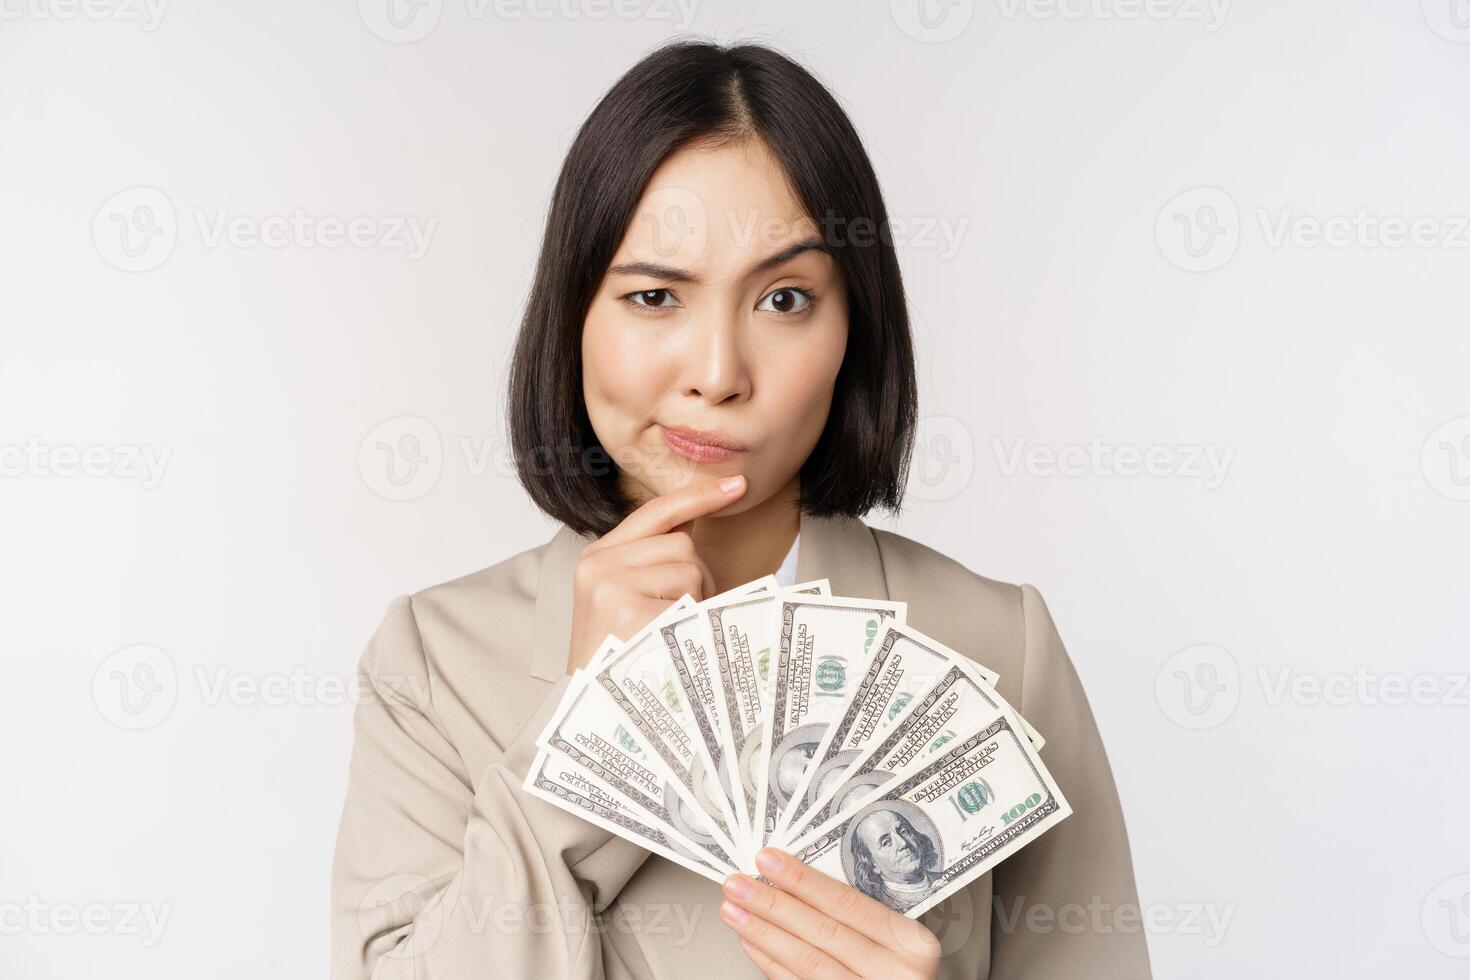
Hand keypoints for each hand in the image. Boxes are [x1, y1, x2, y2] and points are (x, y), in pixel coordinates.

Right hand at [565, 474, 746, 672]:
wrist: (591, 711)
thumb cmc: (620, 659)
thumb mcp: (626, 600)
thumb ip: (654, 561)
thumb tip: (696, 519)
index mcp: (597, 559)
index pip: (655, 513)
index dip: (698, 497)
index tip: (736, 485)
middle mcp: (599, 566)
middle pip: (682, 544)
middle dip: (695, 580)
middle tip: (673, 621)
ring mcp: (611, 587)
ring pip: (690, 568)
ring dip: (695, 603)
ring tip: (666, 636)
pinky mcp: (629, 612)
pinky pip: (690, 599)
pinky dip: (691, 623)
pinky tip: (665, 645)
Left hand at [721, 848, 940, 979]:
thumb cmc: (899, 967)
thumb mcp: (897, 939)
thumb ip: (860, 914)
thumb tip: (795, 877)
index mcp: (912, 944)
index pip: (849, 905)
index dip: (804, 881)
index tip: (770, 861)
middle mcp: (894, 974)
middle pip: (823, 932)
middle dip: (774, 904)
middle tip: (739, 883)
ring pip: (806, 961)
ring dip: (763, 932)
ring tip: (734, 910)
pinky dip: (770, 961)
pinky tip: (751, 942)